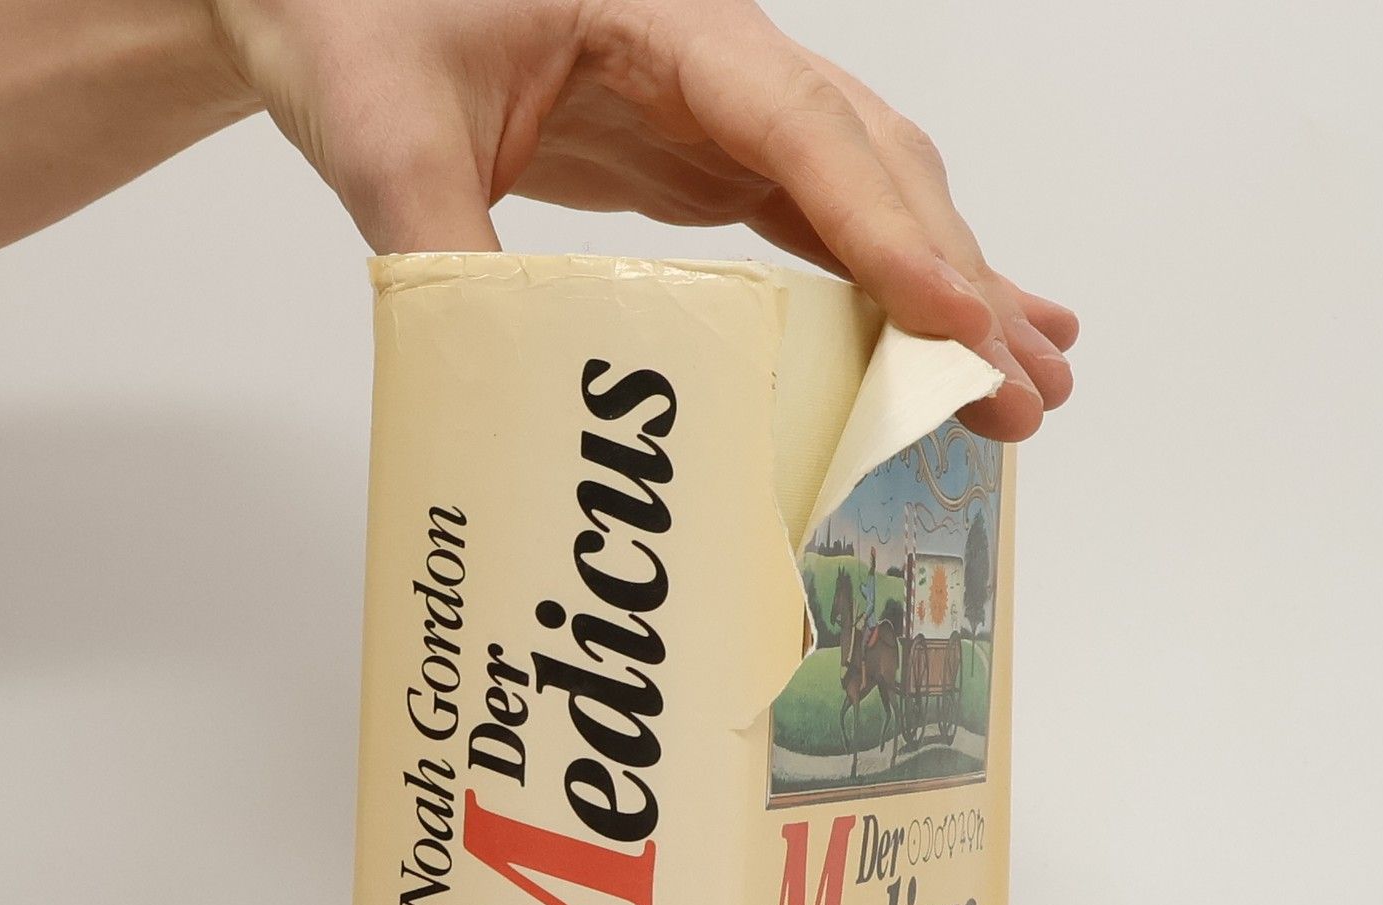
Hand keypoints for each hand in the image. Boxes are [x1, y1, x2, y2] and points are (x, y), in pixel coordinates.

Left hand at [204, 0, 1074, 439]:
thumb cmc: (350, 16)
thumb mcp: (383, 132)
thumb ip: (444, 250)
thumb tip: (503, 389)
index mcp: (662, 18)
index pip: (802, 132)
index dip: (886, 234)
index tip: (955, 326)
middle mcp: (717, 57)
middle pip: (873, 164)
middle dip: (960, 280)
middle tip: (1032, 390)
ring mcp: (718, 108)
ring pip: (866, 193)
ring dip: (948, 287)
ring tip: (1027, 382)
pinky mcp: (699, 157)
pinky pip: (817, 218)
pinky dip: (886, 280)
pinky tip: (939, 333)